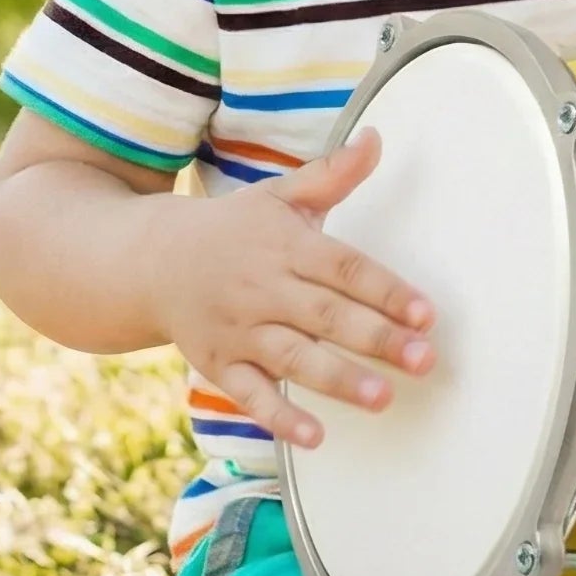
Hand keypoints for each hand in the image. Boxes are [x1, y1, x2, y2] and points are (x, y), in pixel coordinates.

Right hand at [159, 130, 435, 450]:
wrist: (149, 260)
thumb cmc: (233, 229)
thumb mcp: (279, 196)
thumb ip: (333, 175)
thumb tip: (377, 139)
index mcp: (284, 245)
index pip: (343, 268)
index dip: (386, 291)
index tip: (426, 313)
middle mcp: (262, 288)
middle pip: (326, 315)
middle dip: (377, 339)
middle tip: (423, 360)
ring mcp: (238, 330)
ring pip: (292, 358)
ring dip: (338, 379)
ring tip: (383, 399)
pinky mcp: (219, 365)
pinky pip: (251, 396)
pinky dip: (281, 418)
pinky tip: (316, 436)